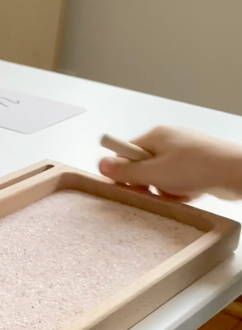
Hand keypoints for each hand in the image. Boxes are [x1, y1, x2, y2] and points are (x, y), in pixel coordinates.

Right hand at [99, 127, 241, 199]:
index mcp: (156, 136)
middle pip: (144, 166)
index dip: (125, 171)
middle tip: (156, 191)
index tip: (129, 184)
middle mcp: (170, 140)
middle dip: (149, 183)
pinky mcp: (198, 165)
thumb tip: (101, 164)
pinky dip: (182, 191)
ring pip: (162, 177)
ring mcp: (185, 152)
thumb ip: (126, 172)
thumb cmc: (198, 167)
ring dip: (166, 190)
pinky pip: (179, 181)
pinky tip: (191, 193)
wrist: (236, 172)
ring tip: (179, 192)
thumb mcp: (154, 173)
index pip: (127, 151)